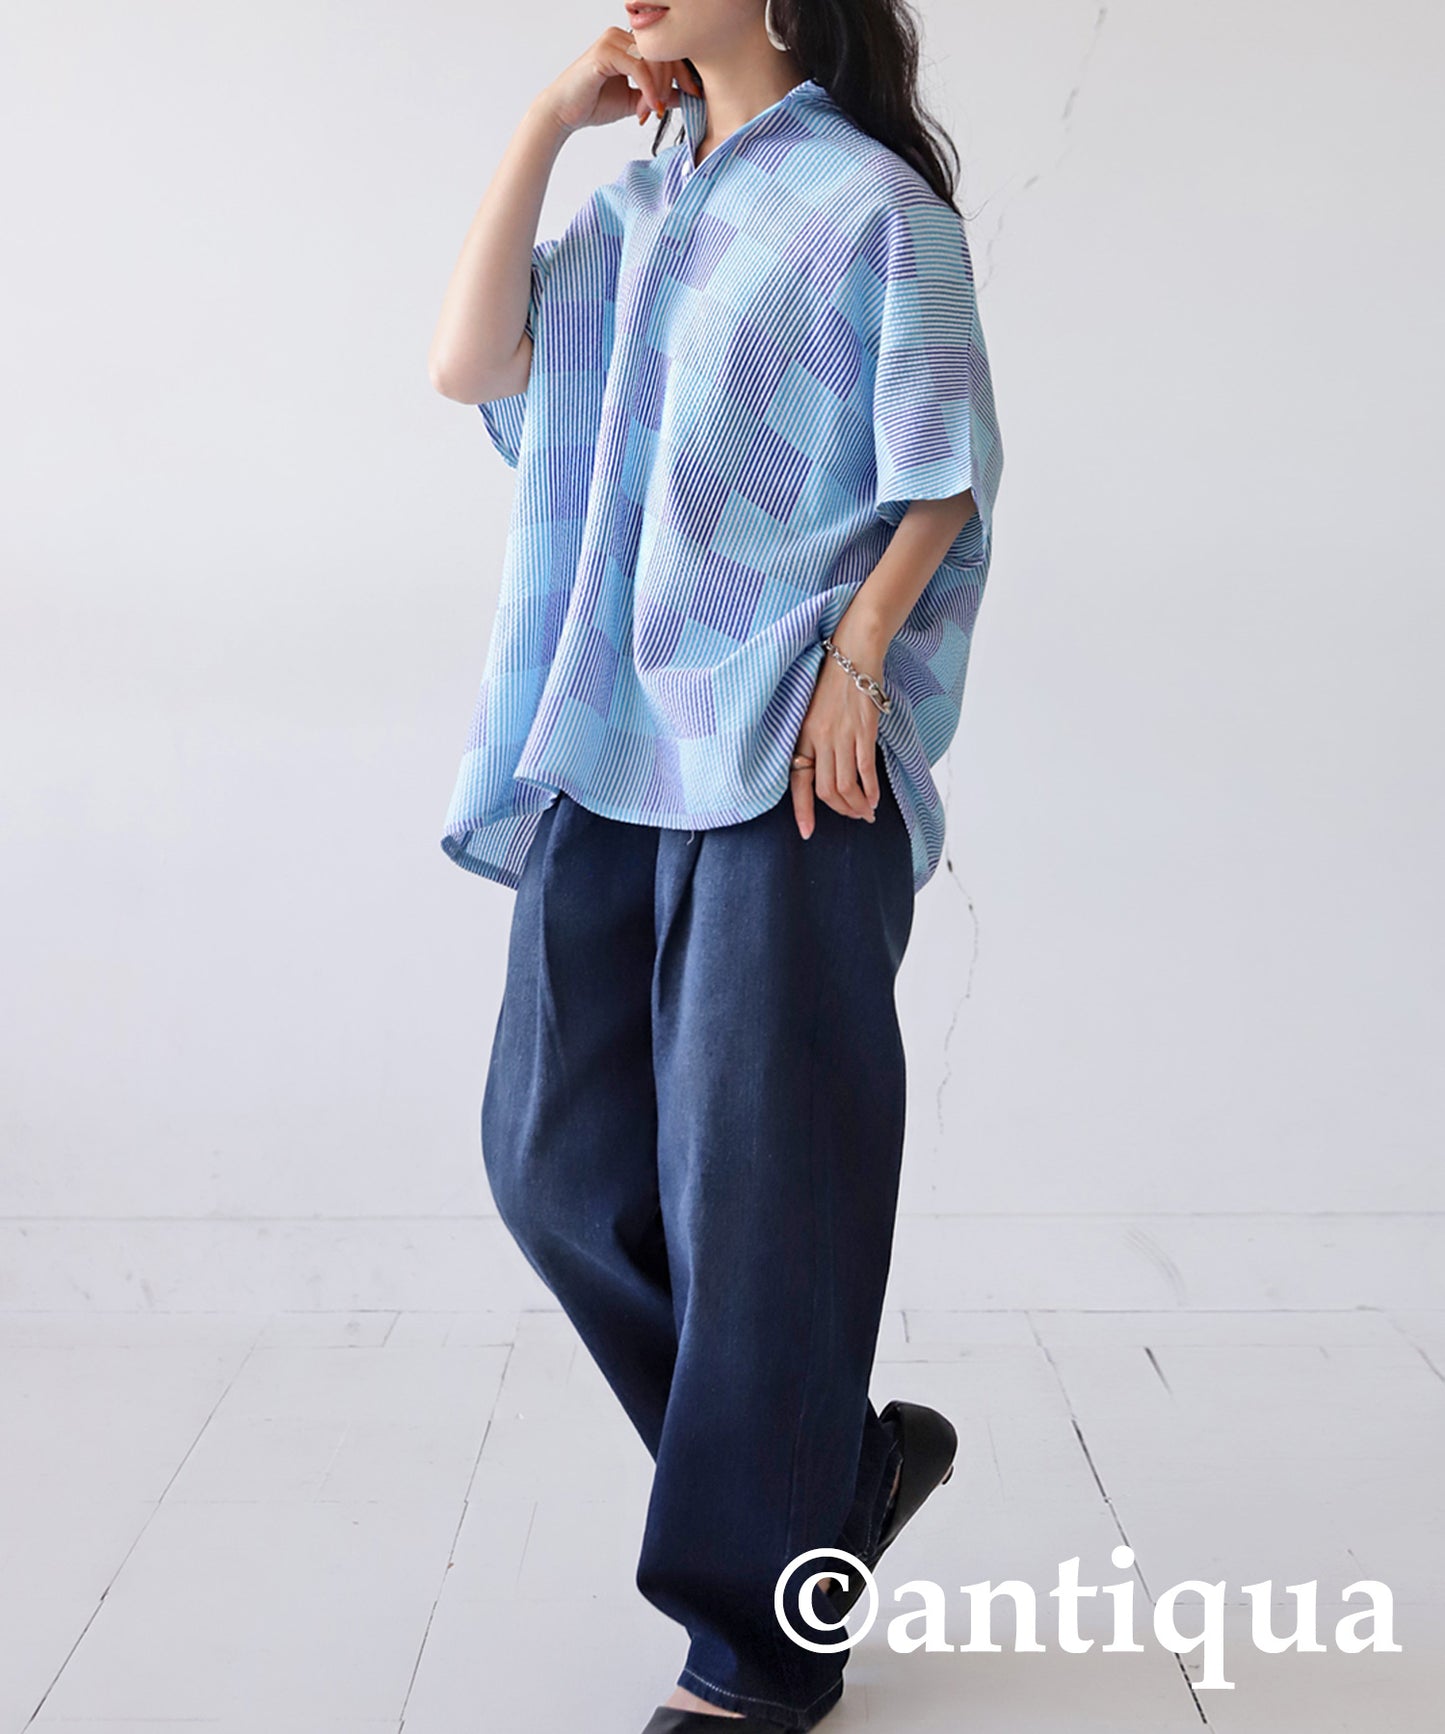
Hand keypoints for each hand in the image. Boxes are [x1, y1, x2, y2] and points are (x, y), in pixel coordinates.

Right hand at [536, 28, 701, 135]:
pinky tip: (650, 108)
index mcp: (630, 42)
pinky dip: (648, 90)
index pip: (666, 50)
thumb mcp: (636, 100)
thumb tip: (685, 95)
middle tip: (669, 109)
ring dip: (658, 90)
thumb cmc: (593, 104)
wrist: (564, 113)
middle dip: (673, 82)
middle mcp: (622, 35)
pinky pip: (638, 68)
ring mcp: (612, 40)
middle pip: (663, 52)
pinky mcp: (605, 51)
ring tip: (654, 112)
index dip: (682, 72)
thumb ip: (659, 94)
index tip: (694, 94)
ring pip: (653, 60)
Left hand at [790, 616, 890, 839]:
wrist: (852, 652)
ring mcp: (842, 735)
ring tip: (866, 813)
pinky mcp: (864, 730)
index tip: (807, 832)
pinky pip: (866, 769)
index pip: (798, 781)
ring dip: (857, 805)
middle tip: (853, 817)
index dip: (802, 810)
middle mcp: (819, 739)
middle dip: (840, 810)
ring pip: (846, 785)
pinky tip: (875, 799)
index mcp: (802, 735)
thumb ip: (815, 740)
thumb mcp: (812, 711)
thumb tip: (822, 769)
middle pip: (827, 790)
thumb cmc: (833, 680)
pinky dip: (871, 790)